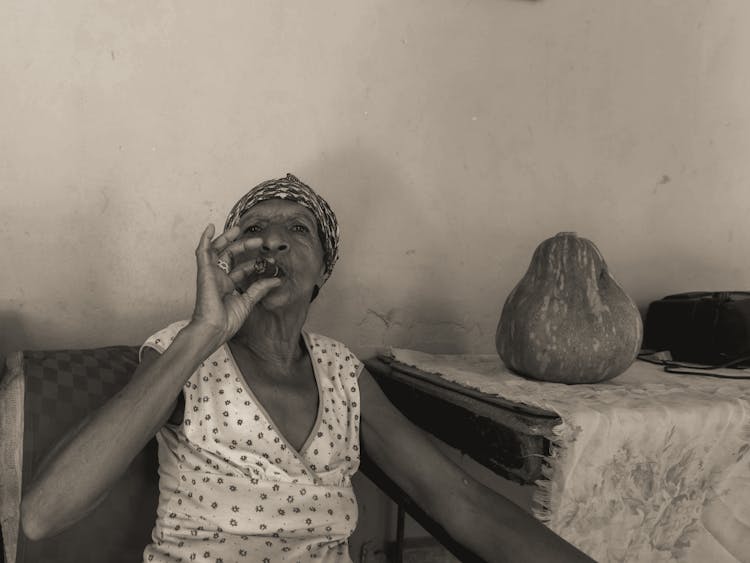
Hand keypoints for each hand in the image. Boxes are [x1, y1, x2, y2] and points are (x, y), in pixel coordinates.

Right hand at [189, 224, 280, 343]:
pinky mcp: (204, 271)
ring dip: (227, 238)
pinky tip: (210, 228)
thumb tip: (276, 280)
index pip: (242, 269)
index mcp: (228, 286)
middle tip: (259, 240)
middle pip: (230, 256)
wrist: (214, 329)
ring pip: (217, 250)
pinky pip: (202, 251)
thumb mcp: (248, 301)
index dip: (255, 263)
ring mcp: (211, 274)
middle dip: (244, 246)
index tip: (270, 260)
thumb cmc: (226, 321)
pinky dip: (205, 238)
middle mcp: (219, 278)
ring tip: (238, 229)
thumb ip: (260, 288)